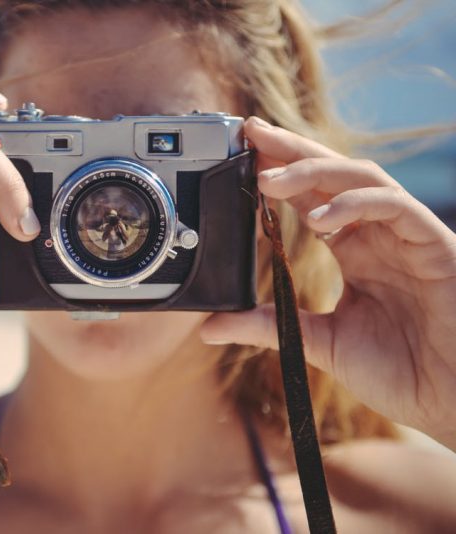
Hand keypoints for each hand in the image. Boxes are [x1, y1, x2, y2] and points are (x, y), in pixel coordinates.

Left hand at [200, 117, 455, 446]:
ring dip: (314, 171)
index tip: (241, 155)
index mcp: (354, 250)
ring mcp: (406, 235)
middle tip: (250, 133)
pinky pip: (394, 206)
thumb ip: (268, 327)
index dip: (279, 172)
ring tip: (269, 178)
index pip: (311, 196)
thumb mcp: (318, 343)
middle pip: (332, 174)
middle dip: (291, 150)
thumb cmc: (399, 371)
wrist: (451, 400)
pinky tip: (318, 220)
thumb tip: (210, 327)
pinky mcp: (433, 244)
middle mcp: (377, 235)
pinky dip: (355, 205)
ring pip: (361, 177)